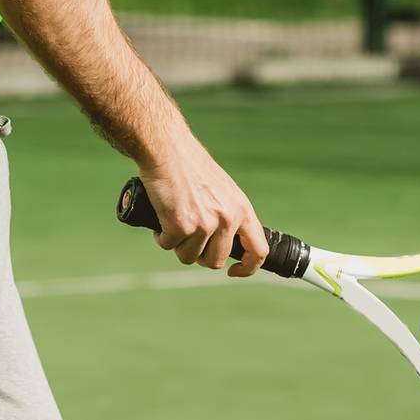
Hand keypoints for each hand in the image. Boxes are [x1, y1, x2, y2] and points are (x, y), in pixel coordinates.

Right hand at [137, 141, 268, 277]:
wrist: (168, 149)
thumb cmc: (191, 166)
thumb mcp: (222, 189)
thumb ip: (228, 213)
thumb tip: (225, 242)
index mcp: (242, 209)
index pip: (258, 250)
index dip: (248, 268)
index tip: (233, 271)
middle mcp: (228, 218)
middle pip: (215, 261)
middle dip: (199, 254)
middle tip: (187, 236)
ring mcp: (205, 224)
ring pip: (189, 257)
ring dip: (178, 245)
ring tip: (174, 220)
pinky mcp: (181, 225)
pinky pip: (168, 245)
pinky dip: (161, 236)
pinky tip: (162, 217)